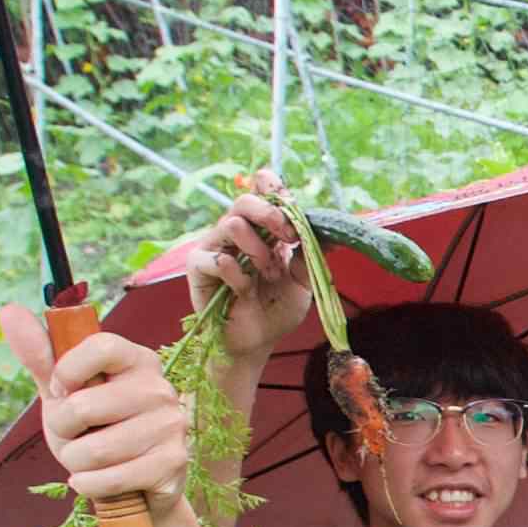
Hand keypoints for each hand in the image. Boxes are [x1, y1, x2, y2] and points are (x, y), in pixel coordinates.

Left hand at [8, 311, 197, 510]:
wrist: (135, 484)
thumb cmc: (96, 430)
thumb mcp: (65, 393)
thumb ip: (41, 356)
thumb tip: (9, 311)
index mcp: (137, 360)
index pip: (100, 346)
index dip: (68, 371)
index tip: (61, 390)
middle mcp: (161, 388)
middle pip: (84, 406)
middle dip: (63, 430)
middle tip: (75, 435)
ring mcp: (171, 426)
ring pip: (94, 450)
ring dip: (75, 462)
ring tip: (88, 460)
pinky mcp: (173, 463)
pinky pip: (108, 479)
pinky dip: (88, 485)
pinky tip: (95, 480)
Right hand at [182, 186, 318, 366]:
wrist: (257, 340)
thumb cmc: (277, 308)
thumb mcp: (303, 281)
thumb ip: (310, 255)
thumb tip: (330, 232)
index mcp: (261, 228)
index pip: (259, 188)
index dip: (272, 186)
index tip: (291, 202)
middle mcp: (235, 232)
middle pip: (244, 199)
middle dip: (271, 215)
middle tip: (289, 239)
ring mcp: (214, 246)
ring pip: (232, 224)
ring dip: (258, 250)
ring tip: (267, 274)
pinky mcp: (197, 267)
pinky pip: (218, 259)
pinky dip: (238, 276)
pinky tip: (244, 291)